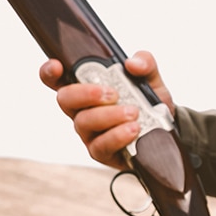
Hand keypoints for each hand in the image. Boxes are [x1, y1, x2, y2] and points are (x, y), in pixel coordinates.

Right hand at [39, 51, 172, 169]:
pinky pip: (100, 145)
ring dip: (108, 115)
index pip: (58, 79)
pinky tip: (133, 129)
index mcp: (87, 88)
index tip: (57, 65)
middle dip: (85, 93)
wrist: (165, 133)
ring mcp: (89, 133)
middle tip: (112, 93)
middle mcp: (82, 110)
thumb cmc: (148, 104)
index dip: (50, 71)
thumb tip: (132, 63)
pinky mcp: (101, 152)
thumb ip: (145, 63)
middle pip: (65, 99)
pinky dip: (117, 135)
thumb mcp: (151, 79)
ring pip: (83, 122)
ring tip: (133, 112)